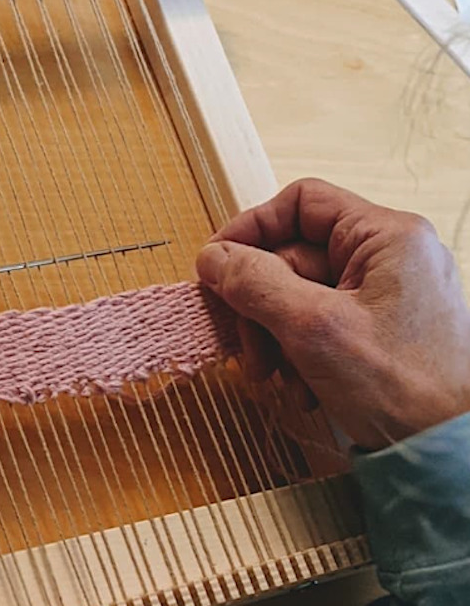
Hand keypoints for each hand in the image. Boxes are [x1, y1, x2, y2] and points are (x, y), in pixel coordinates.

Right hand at [196, 178, 469, 449]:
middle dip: (261, 306)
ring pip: (299, 295)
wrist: (450, 453)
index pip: (302, 202)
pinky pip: (319, 324)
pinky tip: (304, 389)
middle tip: (245, 347)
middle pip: (293, 257)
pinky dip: (300, 354)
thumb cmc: (403, 388)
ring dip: (276, 337)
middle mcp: (388, 256)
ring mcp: (385, 294)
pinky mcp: (380, 329)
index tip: (215, 264)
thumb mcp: (312, 328)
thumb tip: (211, 256)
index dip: (251, 228)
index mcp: (385, 236)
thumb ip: (255, 283)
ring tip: (276, 377)